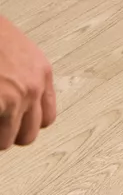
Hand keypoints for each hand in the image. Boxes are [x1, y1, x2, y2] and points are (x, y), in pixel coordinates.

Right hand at [0, 16, 55, 149]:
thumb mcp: (20, 54)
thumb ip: (24, 77)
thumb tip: (19, 103)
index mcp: (42, 74)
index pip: (46, 118)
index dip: (26, 124)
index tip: (14, 124)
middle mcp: (33, 89)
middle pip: (28, 135)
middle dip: (9, 136)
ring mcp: (14, 99)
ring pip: (6, 141)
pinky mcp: (0, 105)